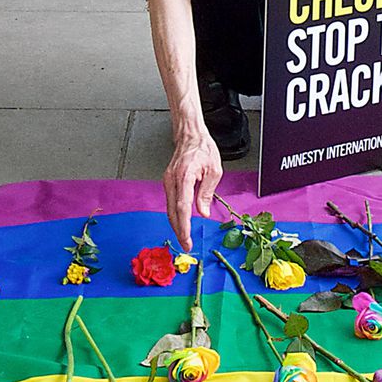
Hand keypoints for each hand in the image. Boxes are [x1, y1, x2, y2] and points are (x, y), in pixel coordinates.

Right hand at [164, 128, 221, 251]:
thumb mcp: (214, 171)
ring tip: (185, 238)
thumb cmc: (203, 149)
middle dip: (179, 231)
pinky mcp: (168, 182)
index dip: (184, 226)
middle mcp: (172, 180)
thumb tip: (202, 212)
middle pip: (172, 212)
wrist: (190, 136)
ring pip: (169, 209)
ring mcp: (167, 181)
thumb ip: (206, 193)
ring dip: (176, 225)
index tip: (187, 239)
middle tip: (187, 245)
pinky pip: (170, 202)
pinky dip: (175, 215)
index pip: (182, 208)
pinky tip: (181, 223)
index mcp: (184, 177)